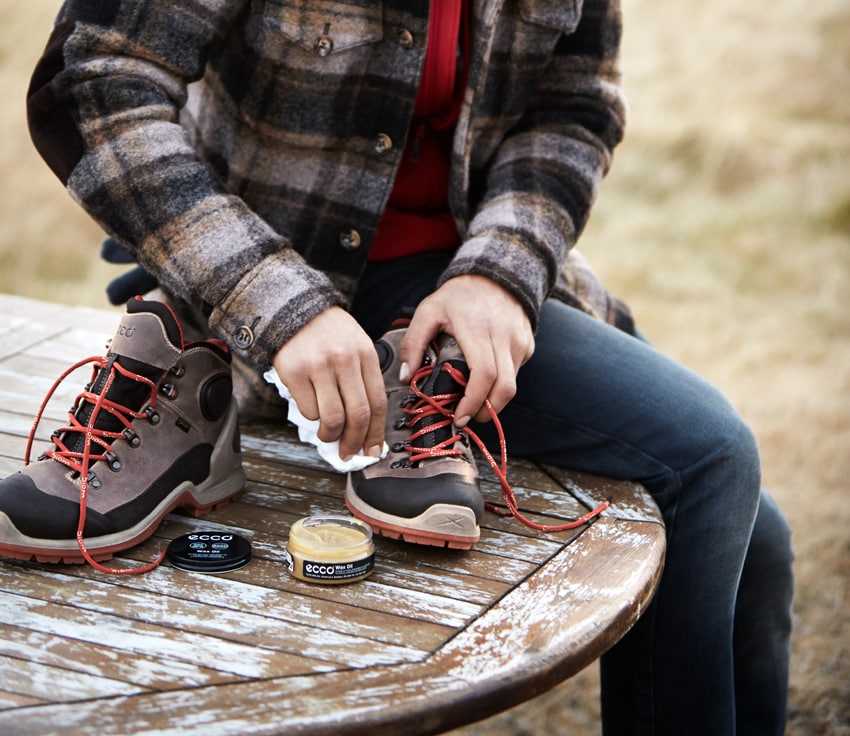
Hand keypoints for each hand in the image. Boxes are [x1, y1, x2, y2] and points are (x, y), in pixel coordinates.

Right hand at [271, 307, 386, 459]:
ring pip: (332, 418)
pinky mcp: (294, 371)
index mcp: (366, 354)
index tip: (372, 451)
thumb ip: (363, 381)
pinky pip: (308, 410)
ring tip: (328, 435)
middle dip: (355, 442)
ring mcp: (319, 366)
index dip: (376, 433)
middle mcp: (345, 359)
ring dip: (331, 435)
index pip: (378, 403)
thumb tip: (367, 428)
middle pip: (358, 415)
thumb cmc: (330, 335)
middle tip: (348, 453)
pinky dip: (312, 418)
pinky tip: (312, 408)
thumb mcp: (357, 347)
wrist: (296, 310)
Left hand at [400, 275, 534, 424]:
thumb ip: (413, 343)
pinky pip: (515, 373)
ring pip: (512, 385)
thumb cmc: (458, 296)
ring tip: (473, 406)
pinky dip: (500, 385)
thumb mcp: (428, 311)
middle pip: (504, 387)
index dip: (473, 401)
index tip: (459, 417)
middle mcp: (503, 336)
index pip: (483, 374)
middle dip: (486, 411)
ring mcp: (519, 342)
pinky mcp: (527, 345)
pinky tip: (484, 382)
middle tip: (466, 420)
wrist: (495, 274)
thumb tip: (406, 376)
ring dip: (493, 402)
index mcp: (477, 328)